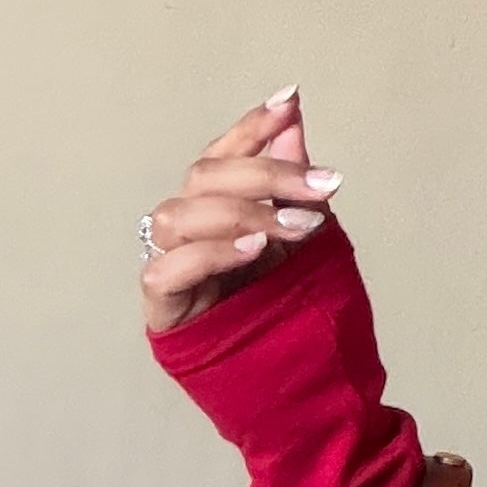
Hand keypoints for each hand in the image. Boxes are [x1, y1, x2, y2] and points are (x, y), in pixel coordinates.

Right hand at [139, 88, 342, 332]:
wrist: (296, 385)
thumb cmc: (293, 311)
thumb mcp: (306, 238)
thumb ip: (292, 181)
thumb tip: (294, 116)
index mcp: (216, 211)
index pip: (221, 156)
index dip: (251, 127)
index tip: (290, 101)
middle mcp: (186, 231)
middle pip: (203, 177)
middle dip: (267, 173)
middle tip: (323, 186)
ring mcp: (169, 266)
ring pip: (181, 214)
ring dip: (245, 212)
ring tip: (296, 227)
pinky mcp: (163, 306)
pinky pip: (169, 267)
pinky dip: (214, 251)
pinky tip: (255, 247)